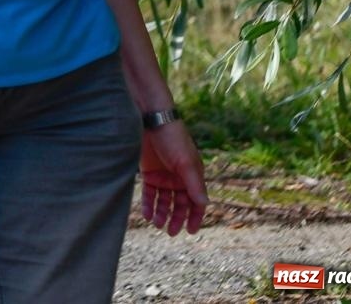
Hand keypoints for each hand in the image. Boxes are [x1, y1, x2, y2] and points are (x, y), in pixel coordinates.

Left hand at [141, 121, 206, 235]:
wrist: (150, 119)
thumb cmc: (173, 138)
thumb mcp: (185, 161)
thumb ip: (194, 183)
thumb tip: (204, 204)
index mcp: (193, 175)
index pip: (196, 201)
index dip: (195, 217)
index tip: (190, 231)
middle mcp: (179, 178)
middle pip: (179, 204)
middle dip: (176, 218)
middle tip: (170, 232)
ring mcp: (163, 176)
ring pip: (164, 201)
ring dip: (161, 213)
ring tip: (157, 223)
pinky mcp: (148, 172)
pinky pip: (149, 193)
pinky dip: (149, 204)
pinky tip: (147, 214)